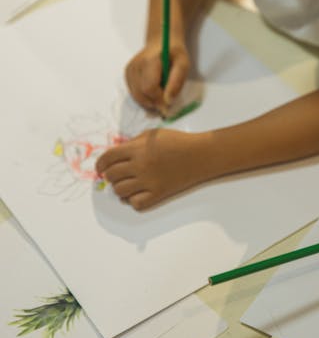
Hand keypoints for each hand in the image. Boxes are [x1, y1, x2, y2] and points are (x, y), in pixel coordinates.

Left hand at [95, 128, 209, 209]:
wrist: (200, 154)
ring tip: (126, 184)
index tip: (100, 168)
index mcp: (137, 149)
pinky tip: (138, 193)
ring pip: (120, 191)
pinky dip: (133, 200)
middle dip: (110, 175)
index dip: (100, 164)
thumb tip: (116, 155)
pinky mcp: (158, 194)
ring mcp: (148, 181)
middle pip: (112, 175)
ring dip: (119, 188)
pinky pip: (135, 203)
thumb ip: (133, 143)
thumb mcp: (152, 134)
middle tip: (115, 175)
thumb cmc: (177, 141)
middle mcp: (140, 165)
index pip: (108, 158)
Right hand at [125, 40, 189, 115]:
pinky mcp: (127, 74)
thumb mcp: (183, 64)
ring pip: (136, 96)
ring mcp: (129, 70)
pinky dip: (144, 97)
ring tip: (160, 94)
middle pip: (141, 94)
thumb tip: (168, 101)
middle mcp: (136, 65)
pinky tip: (153, 90)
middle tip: (166, 102)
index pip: (149, 88)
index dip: (158, 100)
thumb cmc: (174, 54)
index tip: (168, 105)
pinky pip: (134, 93)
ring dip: (149, 101)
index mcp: (149, 61)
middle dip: (154, 103)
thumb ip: (176, 82)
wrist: (162, 42)